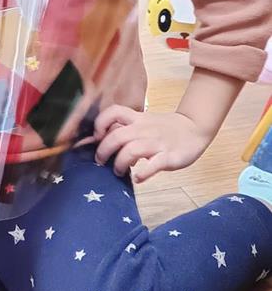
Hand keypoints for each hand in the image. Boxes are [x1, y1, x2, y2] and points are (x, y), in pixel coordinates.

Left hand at [93, 106, 211, 182]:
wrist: (195, 128)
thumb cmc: (163, 128)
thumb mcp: (143, 123)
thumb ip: (124, 130)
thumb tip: (100, 141)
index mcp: (137, 119)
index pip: (114, 112)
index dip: (100, 123)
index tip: (96, 137)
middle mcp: (144, 129)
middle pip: (117, 136)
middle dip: (103, 151)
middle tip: (100, 162)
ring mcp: (157, 143)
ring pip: (131, 150)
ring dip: (119, 163)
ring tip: (118, 171)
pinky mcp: (170, 156)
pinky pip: (154, 165)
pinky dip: (143, 173)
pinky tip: (138, 178)